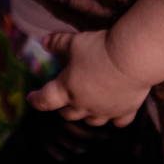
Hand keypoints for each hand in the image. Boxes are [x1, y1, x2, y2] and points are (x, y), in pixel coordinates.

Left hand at [28, 30, 145, 127]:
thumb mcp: (74, 42)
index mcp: (66, 90)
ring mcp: (105, 111)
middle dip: (64, 107)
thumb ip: (58, 43)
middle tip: (64, 100)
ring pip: (92, 120)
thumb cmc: (98, 50)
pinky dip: (116, 118)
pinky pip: (120, 121)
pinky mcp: (126, 110)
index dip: (36, 99)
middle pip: (69, 113)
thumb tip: (44, 42)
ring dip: (87, 115)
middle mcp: (84, 105)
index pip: (44, 100)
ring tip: (88, 107)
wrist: (131, 59)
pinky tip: (116, 115)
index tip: (31, 98)